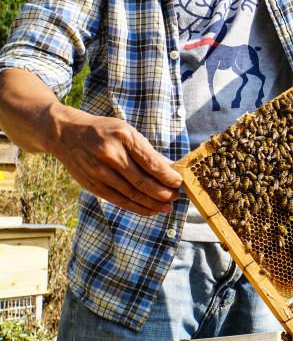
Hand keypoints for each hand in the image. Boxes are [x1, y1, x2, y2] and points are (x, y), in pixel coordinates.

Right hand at [47, 105, 182, 215]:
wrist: (65, 133)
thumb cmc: (102, 131)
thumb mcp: (127, 132)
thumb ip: (148, 151)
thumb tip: (171, 167)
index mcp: (124, 138)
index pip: (151, 163)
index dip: (168, 176)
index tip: (179, 182)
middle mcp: (111, 155)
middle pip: (143, 182)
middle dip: (163, 192)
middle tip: (175, 196)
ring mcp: (100, 172)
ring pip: (132, 194)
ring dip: (153, 203)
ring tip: (167, 206)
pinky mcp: (93, 185)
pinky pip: (120, 201)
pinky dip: (138, 208)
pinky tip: (151, 210)